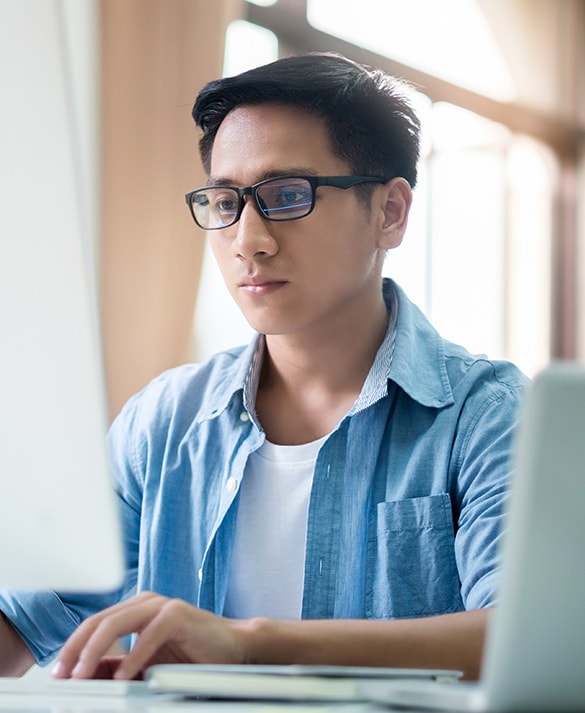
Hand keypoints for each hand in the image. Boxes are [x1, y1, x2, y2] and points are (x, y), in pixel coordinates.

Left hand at [52, 592, 247, 679]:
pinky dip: (134, 656)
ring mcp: (161, 605)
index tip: (59, 673)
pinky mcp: (178, 614)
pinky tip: (124, 676)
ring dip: (96, 651)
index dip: (73, 647)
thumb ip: (118, 667)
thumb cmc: (191, 657)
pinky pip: (148, 634)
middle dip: (77, 649)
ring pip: (117, 623)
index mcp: (134, 611)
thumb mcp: (146, 665)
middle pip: (100, 621)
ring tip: (83, 674)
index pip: (94, 625)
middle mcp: (145, 603)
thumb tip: (86, 676)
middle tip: (65, 674)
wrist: (233, 650)